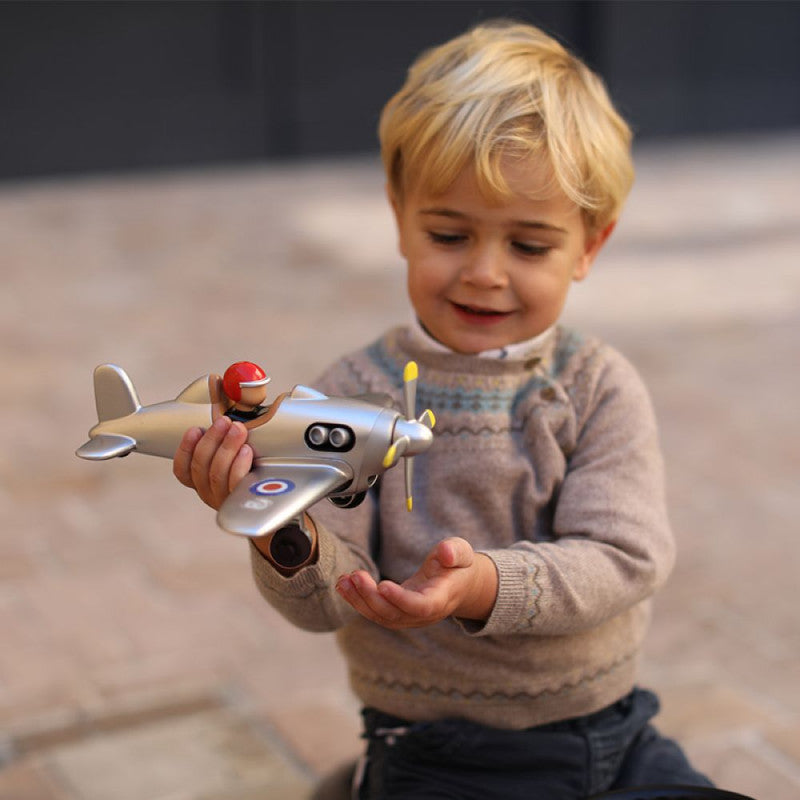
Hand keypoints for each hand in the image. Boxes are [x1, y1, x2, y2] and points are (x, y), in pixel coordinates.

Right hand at [173, 416, 252, 509]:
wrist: (274, 494)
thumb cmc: (251, 469)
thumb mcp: (231, 455)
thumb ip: (222, 441)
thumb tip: (225, 416)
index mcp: (200, 481)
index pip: (182, 469)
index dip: (185, 448)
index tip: (195, 429)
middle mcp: (208, 491)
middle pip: (199, 467)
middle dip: (211, 439)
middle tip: (224, 421)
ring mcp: (224, 498)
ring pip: (216, 473)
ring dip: (226, 447)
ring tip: (237, 430)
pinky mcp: (241, 499)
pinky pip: (236, 482)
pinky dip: (239, 464)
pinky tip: (246, 450)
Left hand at [335, 537, 496, 628]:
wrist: (457, 584)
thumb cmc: (457, 566)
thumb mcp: (461, 553)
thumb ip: (455, 551)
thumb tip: (446, 553)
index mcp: (440, 599)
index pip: (420, 607)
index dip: (401, 600)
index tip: (382, 585)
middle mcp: (423, 615)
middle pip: (394, 614)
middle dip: (372, 597)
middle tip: (355, 576)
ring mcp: (408, 617)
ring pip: (380, 617)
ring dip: (359, 600)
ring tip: (344, 581)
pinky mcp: (395, 613)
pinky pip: (374, 612)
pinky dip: (357, 601)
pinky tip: (343, 585)